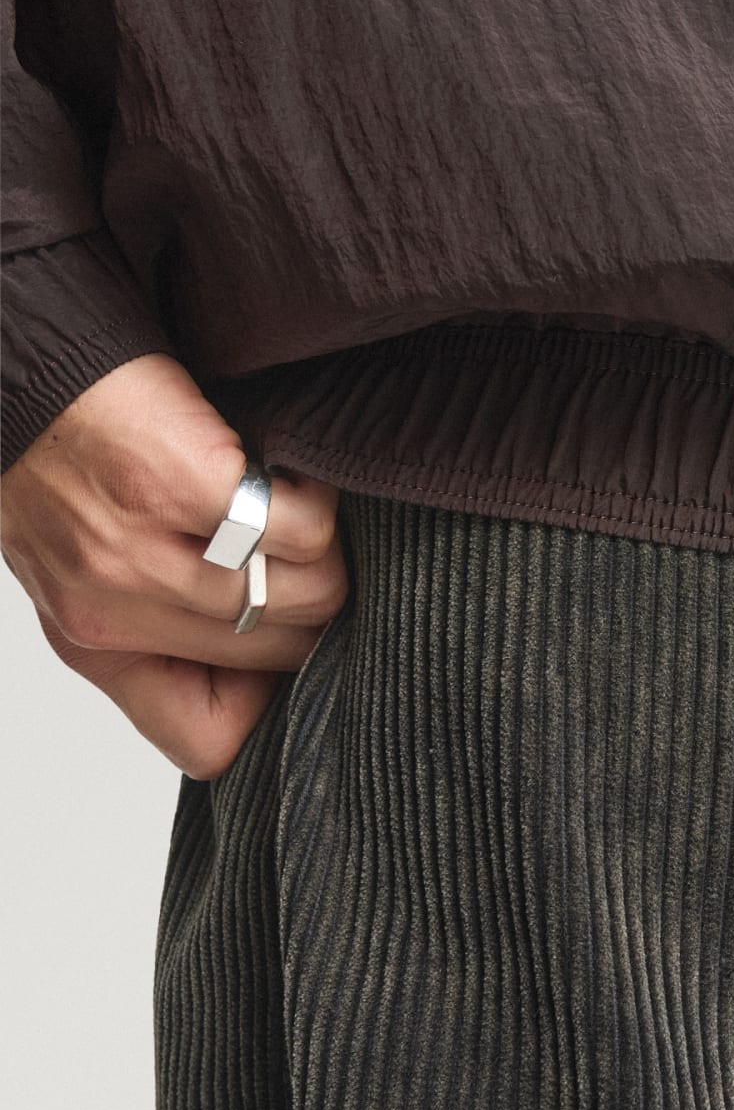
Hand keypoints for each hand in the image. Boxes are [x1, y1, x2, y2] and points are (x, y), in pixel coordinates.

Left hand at [1, 352, 347, 778]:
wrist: (26, 369)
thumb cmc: (61, 462)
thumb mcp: (85, 573)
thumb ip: (157, 625)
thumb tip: (269, 659)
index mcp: (93, 642)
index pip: (211, 740)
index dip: (269, 709)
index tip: (284, 656)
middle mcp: (117, 608)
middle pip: (288, 654)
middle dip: (316, 608)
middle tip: (309, 559)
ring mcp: (147, 549)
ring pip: (311, 595)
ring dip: (327, 551)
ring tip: (298, 512)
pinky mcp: (182, 481)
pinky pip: (303, 528)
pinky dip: (317, 500)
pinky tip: (291, 476)